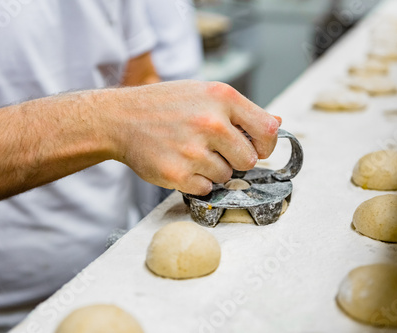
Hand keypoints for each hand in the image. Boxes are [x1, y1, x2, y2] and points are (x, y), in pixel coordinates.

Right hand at [104, 80, 280, 195]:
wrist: (119, 118)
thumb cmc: (163, 105)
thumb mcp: (203, 93)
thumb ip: (240, 110)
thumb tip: (276, 122)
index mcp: (222, 97)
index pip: (268, 130)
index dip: (266, 144)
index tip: (257, 148)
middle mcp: (211, 122)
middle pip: (249, 159)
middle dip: (235, 159)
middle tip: (213, 149)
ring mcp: (194, 150)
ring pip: (227, 175)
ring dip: (213, 170)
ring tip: (190, 152)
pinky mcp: (178, 174)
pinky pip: (206, 188)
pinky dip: (196, 181)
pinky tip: (181, 164)